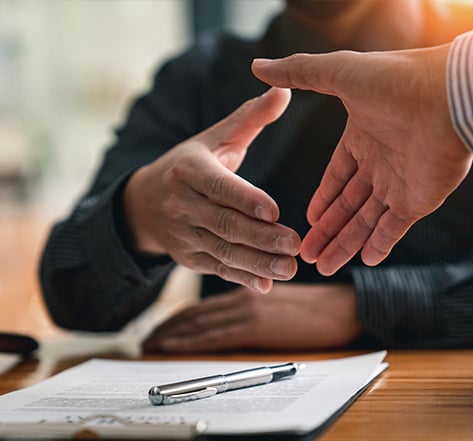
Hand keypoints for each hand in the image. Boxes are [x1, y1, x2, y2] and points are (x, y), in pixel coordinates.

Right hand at [123, 88, 300, 292]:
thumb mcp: (214, 138)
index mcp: (189, 169)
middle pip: (224, 223)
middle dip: (260, 237)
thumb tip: (285, 90)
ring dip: (256, 263)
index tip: (274, 211)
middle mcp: (183, 204)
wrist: (144, 203)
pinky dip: (241, 278)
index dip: (245, 200)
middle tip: (295, 245)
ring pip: (223, 251)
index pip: (219, 186)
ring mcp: (184, 234)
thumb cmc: (190, 165)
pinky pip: (217, 269)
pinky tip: (267, 285)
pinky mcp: (189, 257)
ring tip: (289, 268)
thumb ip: (250, 118)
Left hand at [142, 283, 361, 352]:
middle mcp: (242, 299)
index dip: (179, 318)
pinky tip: (174, 346)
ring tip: (151, 344)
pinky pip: (215, 335)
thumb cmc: (317, 308)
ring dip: (172, 335)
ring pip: (199, 323)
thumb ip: (257, 307)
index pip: (205, 307)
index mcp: (248, 293)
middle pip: (196, 314)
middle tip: (146, 339)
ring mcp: (247, 311)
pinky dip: (191, 340)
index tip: (161, 328)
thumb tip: (236, 323)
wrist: (341, 307)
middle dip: (168, 327)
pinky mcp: (256, 326)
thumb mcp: (281, 302)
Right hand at [252, 46, 472, 272]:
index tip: (308, 220)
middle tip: (305, 255)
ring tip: (323, 267)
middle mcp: (380, 164)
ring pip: (366, 222)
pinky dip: (380, 245)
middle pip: (347, 206)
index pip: (336, 177)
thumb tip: (258, 67)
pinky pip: (395, 228)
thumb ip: (298, 73)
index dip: (322, 199)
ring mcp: (400, 184)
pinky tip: (363, 261)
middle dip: (326, 231)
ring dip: (345, 244)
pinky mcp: (419, 200)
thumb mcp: (337, 73)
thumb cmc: (395, 80)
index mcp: (361, 139)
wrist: (448, 96)